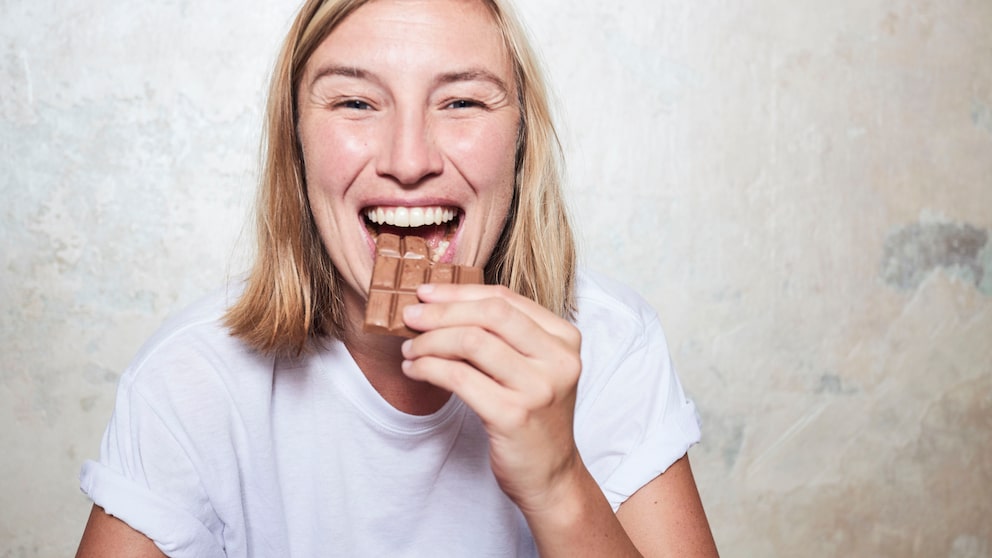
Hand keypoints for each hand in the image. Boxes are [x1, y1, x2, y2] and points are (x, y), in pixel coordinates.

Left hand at [400, 283, 583, 512]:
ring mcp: (538, 388)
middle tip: (410, 316)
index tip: (426, 292)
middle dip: (442, 311)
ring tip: (410, 350)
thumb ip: (503, 336)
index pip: (505, 299)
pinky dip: (429, 369)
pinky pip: (460, 377)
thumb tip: (441, 305)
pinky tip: (416, 371)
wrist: (550, 474)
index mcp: (565, 338)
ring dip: (430, 342)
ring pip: (472, 341)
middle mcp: (558, 359)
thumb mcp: (533, 367)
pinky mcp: (514, 415)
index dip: (459, 292)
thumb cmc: (534, 416)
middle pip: (490, 314)